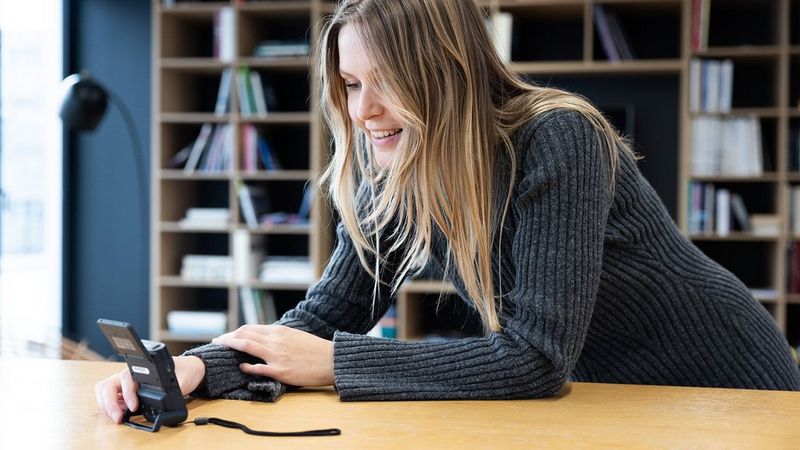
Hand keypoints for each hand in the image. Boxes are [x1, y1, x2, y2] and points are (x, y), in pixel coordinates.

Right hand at [94, 355, 205, 423]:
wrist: (192, 369)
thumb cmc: (185, 370)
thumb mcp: (181, 380)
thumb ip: (170, 389)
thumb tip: (160, 399)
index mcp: (143, 367)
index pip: (125, 377)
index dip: (126, 393)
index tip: (134, 407)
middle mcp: (132, 374)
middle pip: (108, 385)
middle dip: (109, 403)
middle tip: (119, 418)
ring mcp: (128, 382)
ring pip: (106, 391)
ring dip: (107, 406)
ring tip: (118, 417)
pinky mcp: (128, 390)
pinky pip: (113, 398)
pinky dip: (112, 407)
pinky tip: (122, 414)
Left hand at [212, 324, 333, 386]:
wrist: (331, 360)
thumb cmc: (314, 350)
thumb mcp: (295, 336)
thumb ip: (278, 337)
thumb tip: (263, 339)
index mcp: (279, 331)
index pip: (250, 329)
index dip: (234, 333)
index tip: (224, 337)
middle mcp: (275, 340)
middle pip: (244, 335)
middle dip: (227, 338)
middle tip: (216, 342)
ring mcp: (277, 355)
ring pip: (247, 346)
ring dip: (230, 346)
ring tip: (220, 350)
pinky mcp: (280, 370)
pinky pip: (257, 368)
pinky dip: (246, 366)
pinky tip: (240, 367)